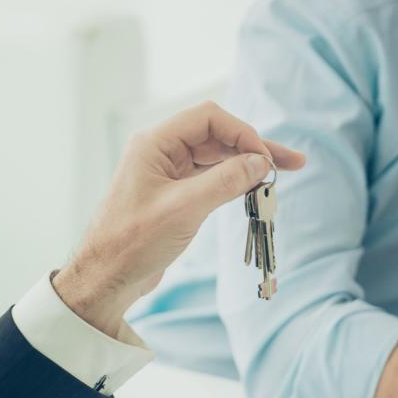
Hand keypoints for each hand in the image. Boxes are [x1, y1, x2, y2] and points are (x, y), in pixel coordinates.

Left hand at [53, 101, 305, 336]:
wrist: (106, 279)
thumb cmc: (132, 243)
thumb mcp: (184, 209)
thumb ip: (224, 181)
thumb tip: (260, 162)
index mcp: (154, 144)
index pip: (208, 118)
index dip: (242, 133)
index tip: (266, 158)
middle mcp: (161, 153)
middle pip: (216, 137)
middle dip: (253, 147)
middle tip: (291, 163)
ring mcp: (169, 174)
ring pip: (216, 159)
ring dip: (247, 166)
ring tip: (281, 176)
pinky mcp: (175, 196)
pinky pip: (211, 180)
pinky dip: (234, 183)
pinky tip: (254, 190)